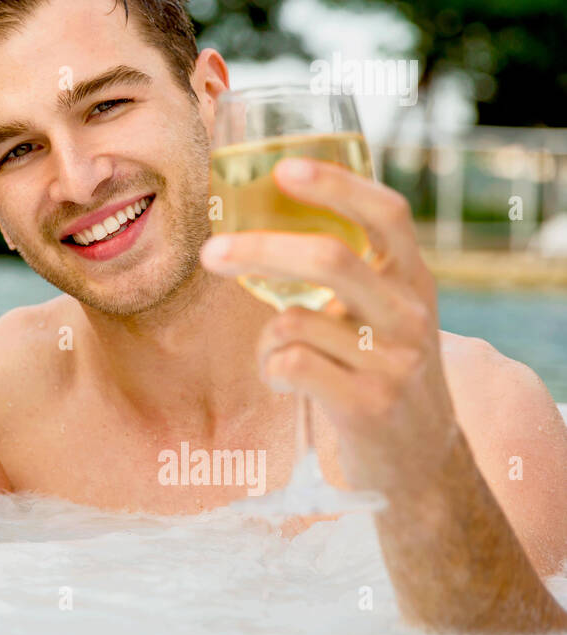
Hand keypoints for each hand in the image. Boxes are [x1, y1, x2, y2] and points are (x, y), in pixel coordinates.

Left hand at [199, 157, 457, 497]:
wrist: (423, 465)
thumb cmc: (381, 373)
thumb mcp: (385, 314)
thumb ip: (350, 271)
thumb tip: (262, 215)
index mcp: (414, 279)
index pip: (387, 213)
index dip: (337, 185)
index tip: (285, 168)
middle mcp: (412, 314)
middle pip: (330, 258)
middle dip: (260, 249)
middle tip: (211, 252)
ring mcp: (395, 362)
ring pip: (294, 321)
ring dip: (266, 339)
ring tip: (284, 357)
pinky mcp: (368, 405)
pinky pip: (288, 365)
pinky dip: (270, 371)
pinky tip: (287, 383)